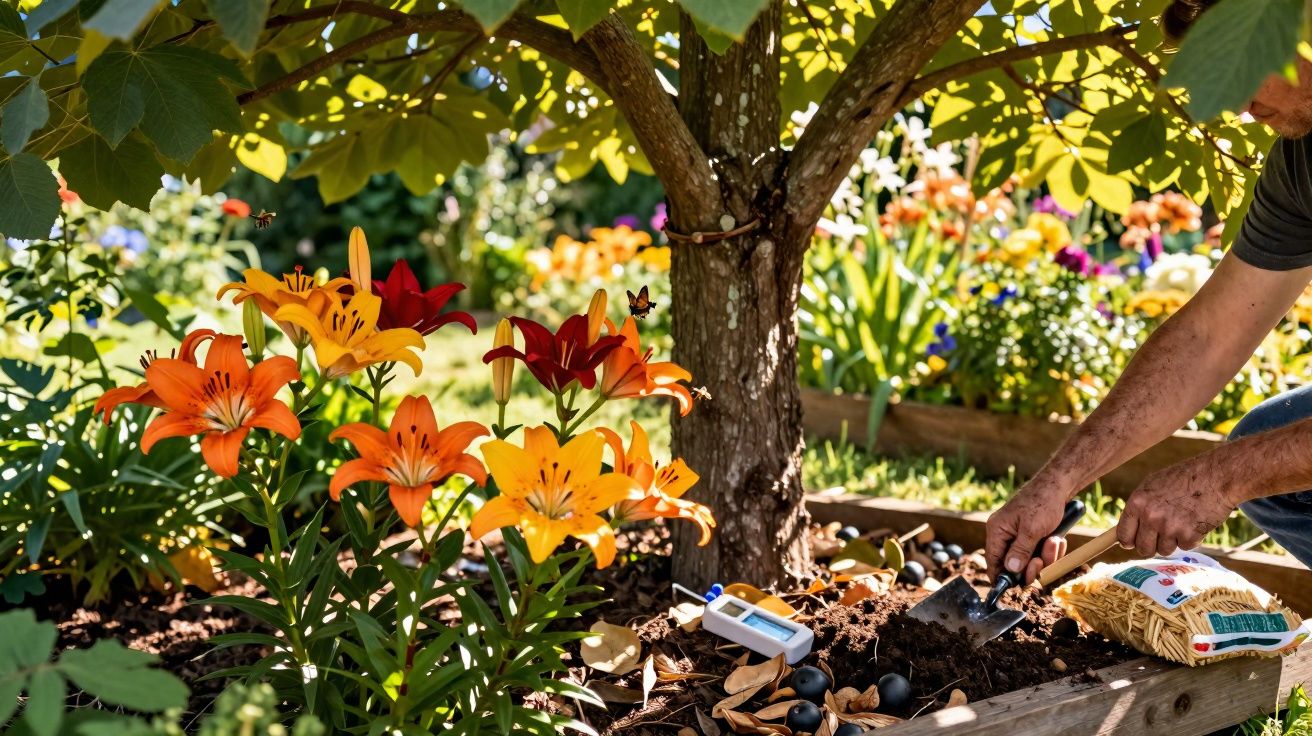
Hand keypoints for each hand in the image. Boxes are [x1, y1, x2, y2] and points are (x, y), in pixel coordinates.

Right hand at [985, 479, 1070, 584]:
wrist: (1059, 486)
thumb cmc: (1042, 502)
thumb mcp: (1031, 529)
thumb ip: (1020, 551)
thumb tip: (1011, 571)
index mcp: (997, 531)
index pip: (993, 562)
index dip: (1002, 577)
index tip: (1015, 587)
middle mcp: (1006, 535)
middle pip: (1014, 565)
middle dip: (1032, 565)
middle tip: (1042, 559)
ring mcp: (1020, 537)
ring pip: (1031, 561)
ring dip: (1046, 556)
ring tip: (1054, 541)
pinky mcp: (1034, 537)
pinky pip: (1041, 554)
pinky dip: (1051, 550)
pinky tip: (1057, 539)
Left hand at [1118, 455, 1239, 556]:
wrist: (1216, 476)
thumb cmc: (1184, 478)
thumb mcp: (1152, 485)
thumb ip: (1138, 507)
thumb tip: (1124, 533)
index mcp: (1138, 502)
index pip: (1123, 534)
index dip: (1128, 542)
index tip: (1132, 544)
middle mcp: (1151, 516)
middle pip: (1143, 549)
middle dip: (1150, 547)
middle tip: (1158, 539)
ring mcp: (1170, 527)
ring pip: (1163, 550)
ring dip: (1171, 542)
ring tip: (1181, 522)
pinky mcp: (1190, 536)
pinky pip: (1184, 547)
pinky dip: (1189, 539)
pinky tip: (1194, 521)